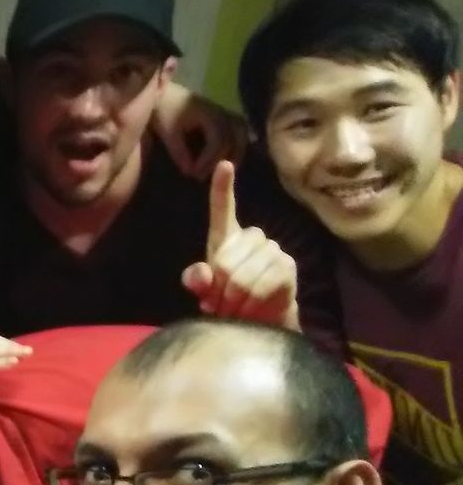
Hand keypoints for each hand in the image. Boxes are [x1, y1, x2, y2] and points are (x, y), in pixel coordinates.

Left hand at [152, 82, 249, 178]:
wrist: (164, 94)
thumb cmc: (164, 112)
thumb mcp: (168, 132)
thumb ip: (179, 152)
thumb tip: (190, 173)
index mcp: (209, 115)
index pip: (218, 141)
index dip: (208, 160)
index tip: (195, 174)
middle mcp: (222, 113)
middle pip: (235, 139)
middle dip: (222, 160)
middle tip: (207, 177)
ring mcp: (226, 113)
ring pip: (241, 134)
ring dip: (234, 154)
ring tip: (220, 171)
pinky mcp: (225, 116)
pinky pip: (238, 131)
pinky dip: (236, 146)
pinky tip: (226, 160)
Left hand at [180, 161, 299, 328]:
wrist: (261, 319)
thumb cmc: (229, 298)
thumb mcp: (206, 290)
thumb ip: (197, 281)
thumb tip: (202, 274)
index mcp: (227, 237)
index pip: (223, 209)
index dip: (222, 188)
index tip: (224, 164)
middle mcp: (253, 237)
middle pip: (224, 261)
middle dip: (218, 289)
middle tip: (220, 304)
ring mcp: (272, 249)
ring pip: (241, 276)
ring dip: (233, 300)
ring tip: (234, 309)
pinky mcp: (287, 266)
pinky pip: (260, 286)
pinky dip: (249, 304)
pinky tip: (249, 310)